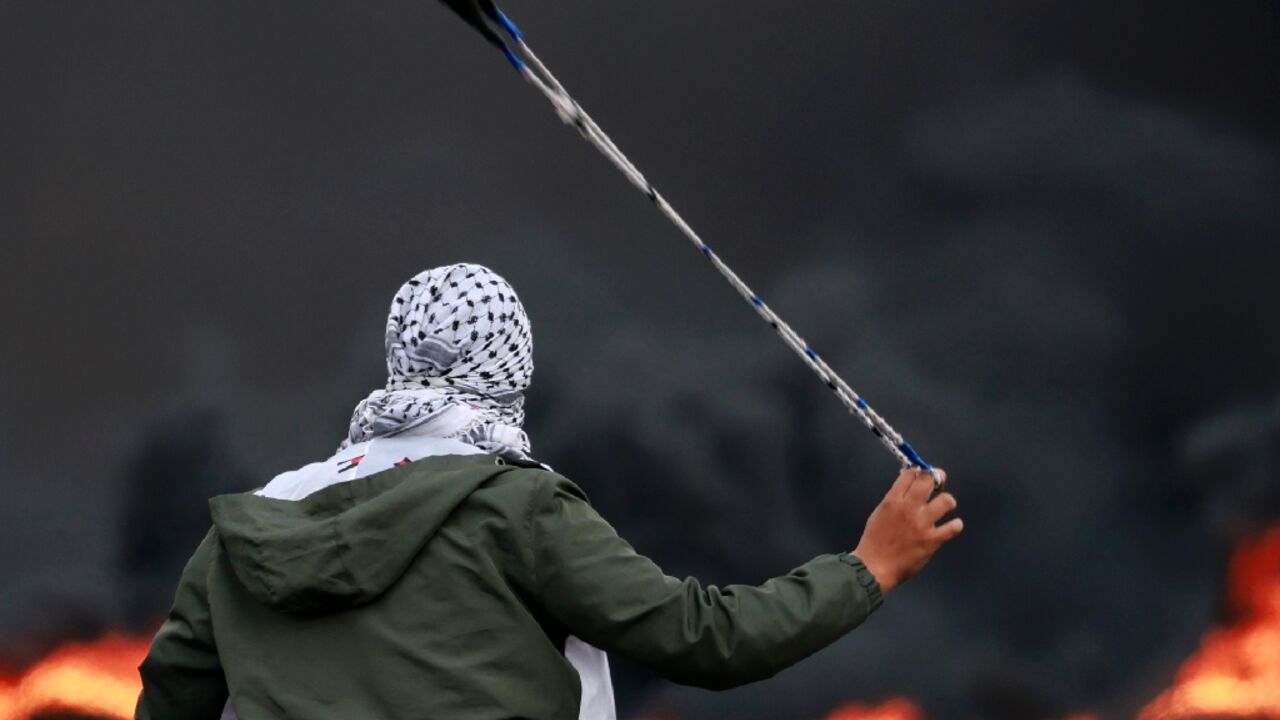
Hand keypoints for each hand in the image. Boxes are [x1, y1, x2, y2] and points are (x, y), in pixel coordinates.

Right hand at [851, 467, 962, 594]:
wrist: (874, 566)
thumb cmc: (873, 540)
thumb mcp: (879, 513)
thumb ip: (894, 500)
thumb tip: (906, 488)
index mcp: (893, 500)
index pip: (911, 474)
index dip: (919, 472)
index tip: (922, 476)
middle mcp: (909, 508)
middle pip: (929, 481)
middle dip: (936, 478)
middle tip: (938, 484)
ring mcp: (922, 524)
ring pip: (946, 501)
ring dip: (948, 501)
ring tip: (945, 506)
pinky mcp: (932, 540)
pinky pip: (953, 528)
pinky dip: (955, 525)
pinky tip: (953, 526)